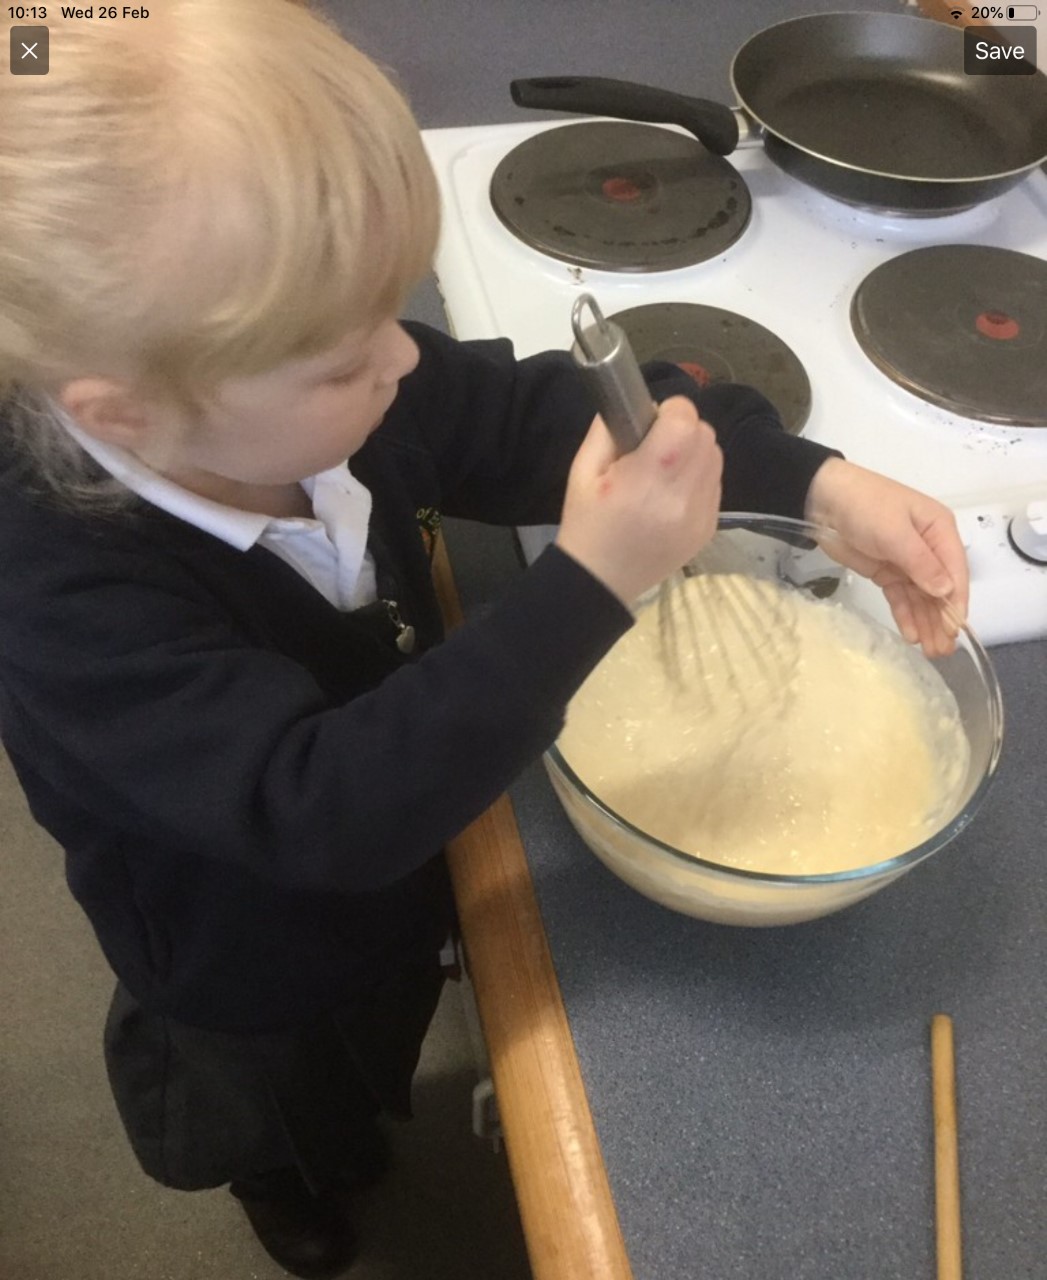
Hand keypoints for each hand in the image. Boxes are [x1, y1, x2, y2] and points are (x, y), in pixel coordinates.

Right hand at [556, 396, 722, 605]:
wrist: (601, 581)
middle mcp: (682, 496)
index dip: (669, 412)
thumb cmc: (587, 523)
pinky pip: (715, 483)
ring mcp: (701, 515)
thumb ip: (608, 429)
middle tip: (657, 445)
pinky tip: (673, 493)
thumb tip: (638, 404)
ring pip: (715, 457)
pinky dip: (699, 478)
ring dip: (695, 452)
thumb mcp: (582, 471)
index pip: (684, 420)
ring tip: (667, 469)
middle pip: (705, 435)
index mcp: (647, 479)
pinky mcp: (709, 528)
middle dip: (683, 430)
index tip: (651, 422)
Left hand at [804, 458, 967, 656]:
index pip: (954, 570)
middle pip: (940, 588)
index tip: (956, 628)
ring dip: (926, 622)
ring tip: (930, 651)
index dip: (956, 601)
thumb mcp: (893, 532)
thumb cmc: (864, 506)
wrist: (822, 499)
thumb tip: (946, 591)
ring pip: (921, 597)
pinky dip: (906, 615)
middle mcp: (928, 547)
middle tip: (942, 650)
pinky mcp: (885, 571)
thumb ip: (920, 563)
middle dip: (942, 618)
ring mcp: (906, 561)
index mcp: (939, 530)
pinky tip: (911, 635)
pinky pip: (901, 597)